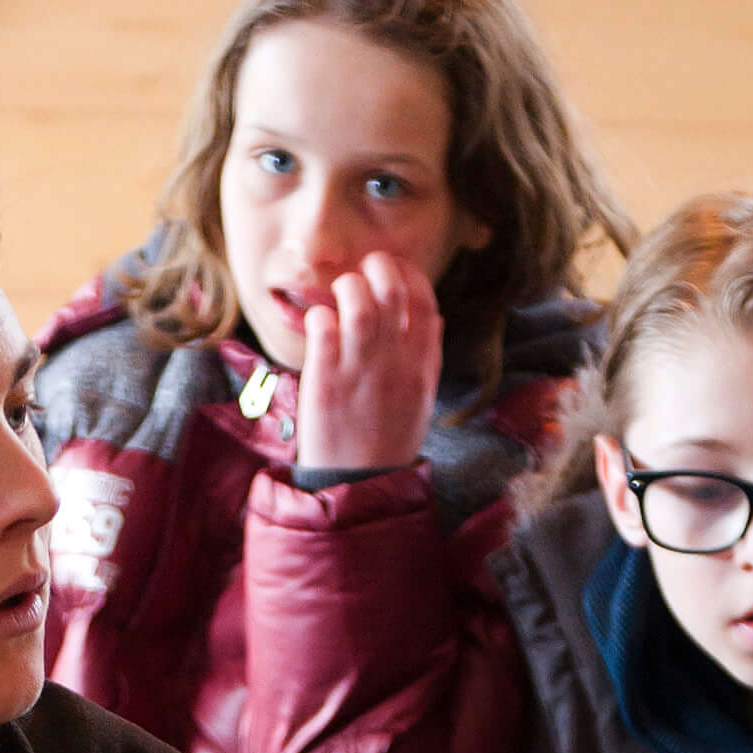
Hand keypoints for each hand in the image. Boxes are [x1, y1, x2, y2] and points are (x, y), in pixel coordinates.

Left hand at [295, 254, 443, 472]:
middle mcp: (394, 364)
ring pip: (358, 302)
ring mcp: (360, 371)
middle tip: (361, 274)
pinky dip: (319, 315)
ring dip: (347, 287)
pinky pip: (323, 326)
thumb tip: (433, 318)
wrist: (359, 485)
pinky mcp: (325, 381)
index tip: (393, 269)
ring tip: (338, 297)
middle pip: (393, 291)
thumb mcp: (421, 399)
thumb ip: (427, 357)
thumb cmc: (387, 441)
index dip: (409, 273)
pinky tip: (319, 325)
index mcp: (421, 366)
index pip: (425, 301)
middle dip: (377, 267)